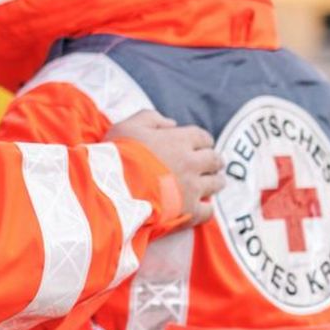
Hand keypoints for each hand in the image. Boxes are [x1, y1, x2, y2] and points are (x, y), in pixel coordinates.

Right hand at [109, 110, 222, 226]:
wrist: (113, 190)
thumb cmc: (117, 157)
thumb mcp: (126, 127)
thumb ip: (150, 118)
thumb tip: (171, 123)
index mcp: (179, 140)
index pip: (203, 137)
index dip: (202, 141)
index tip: (198, 146)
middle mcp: (191, 162)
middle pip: (214, 160)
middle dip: (212, 161)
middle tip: (208, 165)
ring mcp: (192, 187)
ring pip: (216, 183)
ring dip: (214, 182)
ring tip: (208, 185)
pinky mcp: (189, 210)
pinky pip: (208, 210)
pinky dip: (206, 208)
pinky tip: (200, 207)